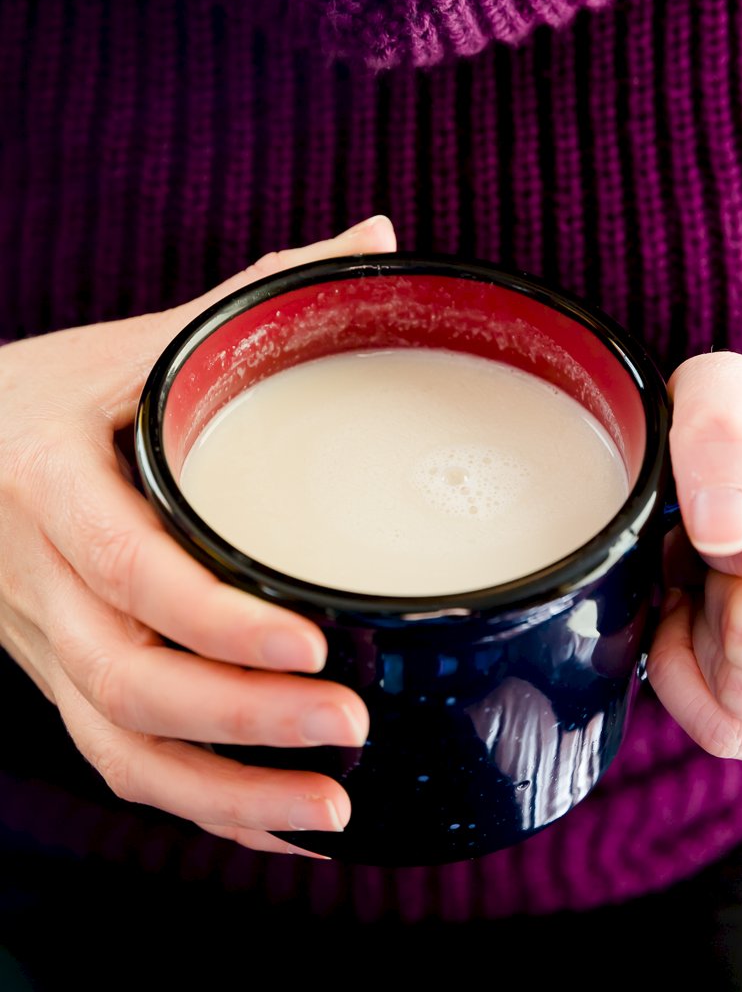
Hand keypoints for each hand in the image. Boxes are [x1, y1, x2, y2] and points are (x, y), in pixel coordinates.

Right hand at [0, 215, 395, 854]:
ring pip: (115, 745)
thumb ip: (256, 293)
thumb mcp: (141, 338)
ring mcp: (42, 640)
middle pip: (122, 677)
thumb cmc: (61, 388)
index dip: (212, 619)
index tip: (313, 646)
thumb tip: (381, 239)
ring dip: (221, 793)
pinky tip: (279, 827)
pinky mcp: (60, 678)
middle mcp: (36, 574)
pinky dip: (198, 806)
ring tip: (335, 812)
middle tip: (351, 725)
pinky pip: (117, 762)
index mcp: (51, 476)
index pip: (124, 565)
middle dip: (236, 721)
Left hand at [647, 352, 741, 762]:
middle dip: (710, 587)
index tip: (721, 512)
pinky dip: (695, 687)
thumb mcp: (734, 392)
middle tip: (716, 555)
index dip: (713, 531)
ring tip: (723, 588)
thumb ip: (722, 427)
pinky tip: (712, 637)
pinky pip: (736, 734)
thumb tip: (722, 525)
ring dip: (702, 640)